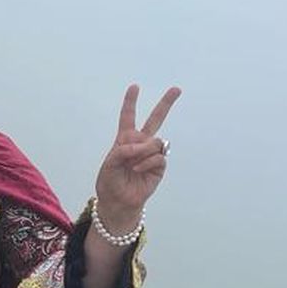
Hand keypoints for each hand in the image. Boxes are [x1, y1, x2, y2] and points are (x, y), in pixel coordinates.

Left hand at [95, 84, 180, 229]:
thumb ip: (123, 150)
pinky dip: (146, 162)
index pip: (128, 117)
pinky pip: (158, 156)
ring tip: (132, 164)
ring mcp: (151, 153)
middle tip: (177, 89)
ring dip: (143, 151)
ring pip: (155, 141)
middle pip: (155, 119)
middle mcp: (140, 143)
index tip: (135, 87)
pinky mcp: (159, 165)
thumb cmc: (110, 182)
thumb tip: (144, 146)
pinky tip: (137, 169)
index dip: (131, 102)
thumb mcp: (109, 163)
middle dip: (166, 103)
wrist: (119, 201)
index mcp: (125, 139)